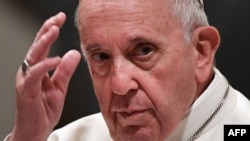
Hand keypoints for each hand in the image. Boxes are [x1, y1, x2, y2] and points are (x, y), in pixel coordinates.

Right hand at [9, 12, 80, 140]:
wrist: (35, 131)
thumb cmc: (44, 110)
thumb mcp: (59, 87)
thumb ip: (65, 70)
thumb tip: (73, 53)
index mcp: (37, 69)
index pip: (43, 45)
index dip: (51, 30)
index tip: (60, 18)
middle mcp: (29, 71)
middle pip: (37, 46)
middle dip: (47, 29)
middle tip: (57, 18)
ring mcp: (26, 80)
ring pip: (34, 56)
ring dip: (44, 41)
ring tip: (54, 29)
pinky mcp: (27, 90)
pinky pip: (35, 74)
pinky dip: (45, 65)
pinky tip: (56, 58)